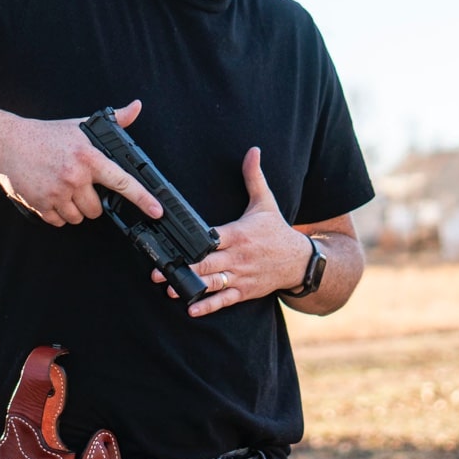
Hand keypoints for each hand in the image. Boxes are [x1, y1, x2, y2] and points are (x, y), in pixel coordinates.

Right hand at [0, 100, 161, 226]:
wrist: (9, 143)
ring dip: (74, 210)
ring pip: (79, 218)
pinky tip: (51, 196)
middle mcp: (75, 177)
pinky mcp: (41, 204)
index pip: (123, 181)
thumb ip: (114, 120)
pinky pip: (59, 221)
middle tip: (80, 187)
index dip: (143, 198)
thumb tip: (136, 107)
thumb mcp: (81, 126)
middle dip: (91, 203)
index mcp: (89, 157)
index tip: (156, 211)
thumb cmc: (47, 135)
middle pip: (97, 209)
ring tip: (64, 190)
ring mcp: (57, 192)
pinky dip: (58, 214)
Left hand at [155, 146, 305, 316]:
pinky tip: (192, 309)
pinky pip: (225, 300)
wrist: (301, 260)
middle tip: (158, 271)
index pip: (211, 238)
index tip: (172, 243)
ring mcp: (241, 275)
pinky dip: (209, 305)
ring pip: (213, 283)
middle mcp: (238, 256)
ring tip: (169, 290)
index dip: (193, 242)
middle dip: (182, 267)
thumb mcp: (266, 202)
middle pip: (207, 263)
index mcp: (239, 233)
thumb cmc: (277, 230)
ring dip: (190, 287)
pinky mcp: (245, 291)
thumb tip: (253, 150)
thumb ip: (253, 177)